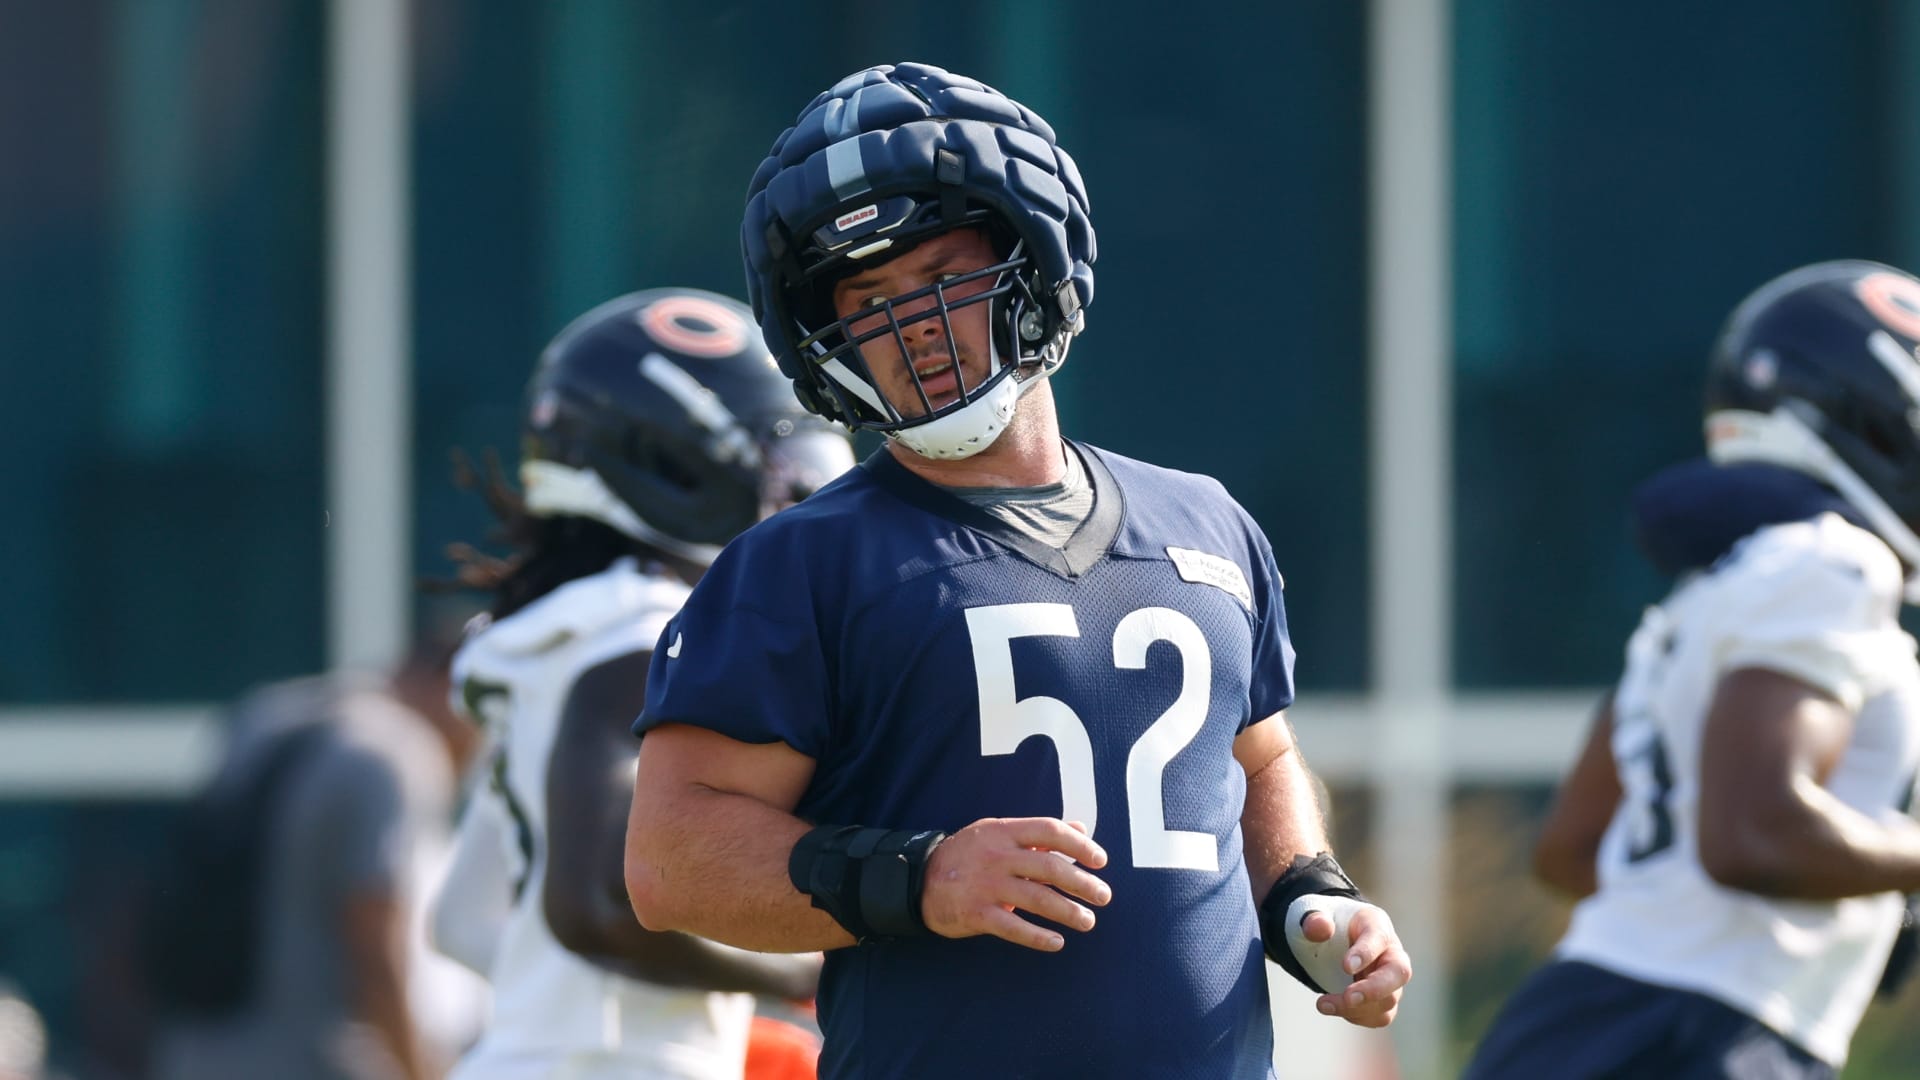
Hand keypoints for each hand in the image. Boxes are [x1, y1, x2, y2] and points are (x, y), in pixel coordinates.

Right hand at [919, 817, 1109, 951]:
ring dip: (1067, 911)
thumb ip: (1039, 834)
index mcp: (1004, 832)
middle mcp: (997, 856)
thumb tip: (1081, 828)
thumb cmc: (967, 855)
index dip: (1079, 844)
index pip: (1049, 831)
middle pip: (1049, 867)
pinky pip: (1013, 928)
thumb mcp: (998, 834)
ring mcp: (986, 885)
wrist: (918, 879)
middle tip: (1103, 896)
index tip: (1100, 860)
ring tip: (1087, 921)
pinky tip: (1057, 942)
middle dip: (1082, 883)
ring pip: (1036, 899)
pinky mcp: (976, 914)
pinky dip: (1038, 937)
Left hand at [1300, 902, 1410, 1026]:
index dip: (1366, 953)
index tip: (1346, 966)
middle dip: (1374, 988)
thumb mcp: (1317, 915)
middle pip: (1399, 973)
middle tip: (1349, 997)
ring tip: (1323, 1003)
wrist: (1332, 939)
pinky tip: (1331, 1008)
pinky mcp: (1384, 1000)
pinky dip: (1355, 1016)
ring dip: (1357, 1008)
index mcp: (1376, 924)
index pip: (1379, 938)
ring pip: (1388, 1001)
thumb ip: (1315, 919)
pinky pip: (1379, 1016)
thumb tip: (1321, 928)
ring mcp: (1391, 979)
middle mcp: (1391, 953)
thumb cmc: (1329, 924)